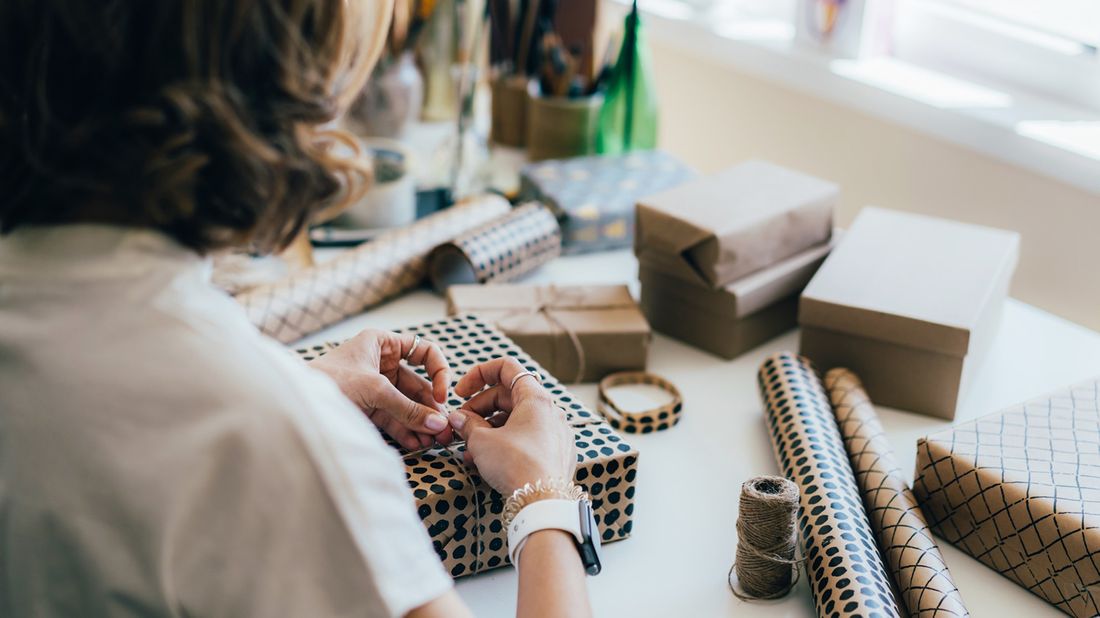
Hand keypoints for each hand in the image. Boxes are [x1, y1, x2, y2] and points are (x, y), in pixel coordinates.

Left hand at [309, 329, 452, 449]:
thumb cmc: (328, 381)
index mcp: (382, 343)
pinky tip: (416, 443)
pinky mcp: (367, 408)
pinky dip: (405, 431)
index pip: (424, 351)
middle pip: (417, 384)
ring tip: (433, 441)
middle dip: (430, 408)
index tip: (441, 395)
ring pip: (406, 405)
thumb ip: (407, 407)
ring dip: (420, 422)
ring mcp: (375, 387)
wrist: (293, 403)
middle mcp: (381, 362)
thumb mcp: (374, 390)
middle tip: (444, 429)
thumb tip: (437, 423)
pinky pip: (394, 419)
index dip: (437, 372)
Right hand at [447, 358, 575, 495]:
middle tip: (460, 424)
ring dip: (490, 429)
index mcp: (536, 398)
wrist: (543, 502)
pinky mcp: (556, 453)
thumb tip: (458, 418)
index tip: (461, 391)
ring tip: (469, 448)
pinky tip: (487, 460)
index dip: (479, 374)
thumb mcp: (482, 441)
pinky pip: (527, 438)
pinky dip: (506, 442)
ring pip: (517, 420)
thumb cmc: (516, 466)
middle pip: (509, 396)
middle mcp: (550, 411)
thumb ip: (467, 424)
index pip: (507, 368)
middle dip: (480, 408)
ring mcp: (556, 433)